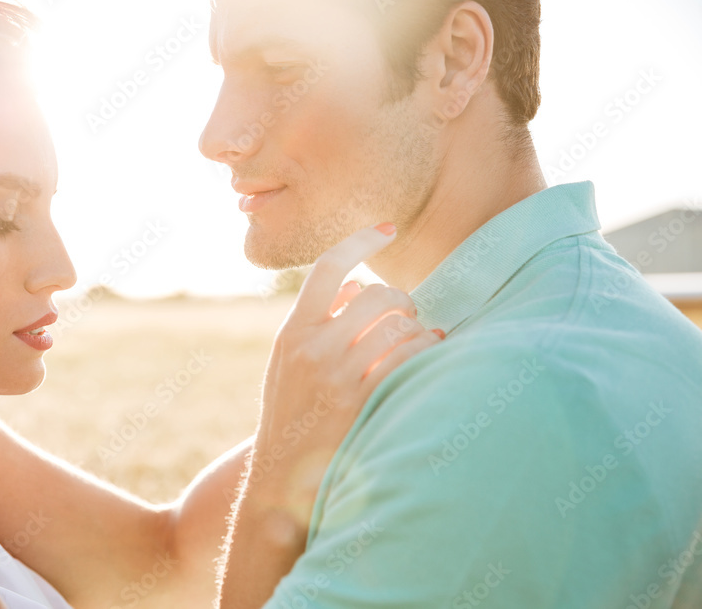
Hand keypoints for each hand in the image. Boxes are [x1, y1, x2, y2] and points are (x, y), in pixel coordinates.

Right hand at [217, 225, 443, 607]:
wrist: (280, 482)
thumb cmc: (291, 418)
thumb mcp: (287, 365)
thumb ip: (315, 323)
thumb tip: (357, 286)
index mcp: (291, 332)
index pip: (328, 269)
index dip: (360, 242)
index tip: (386, 229)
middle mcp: (311, 346)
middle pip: (375, 294)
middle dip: (401, 300)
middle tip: (407, 314)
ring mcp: (336, 373)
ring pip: (398, 323)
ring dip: (417, 327)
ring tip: (420, 338)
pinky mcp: (362, 399)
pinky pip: (410, 355)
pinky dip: (427, 349)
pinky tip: (430, 352)